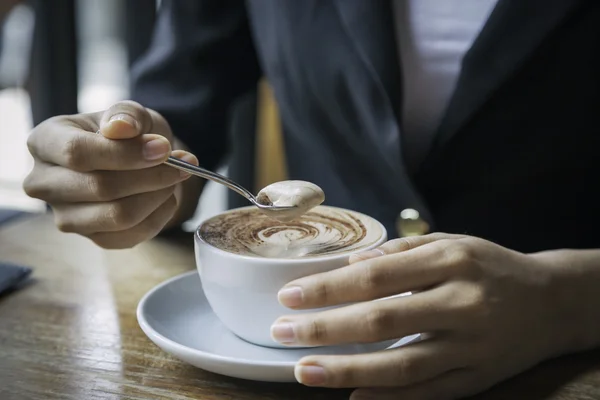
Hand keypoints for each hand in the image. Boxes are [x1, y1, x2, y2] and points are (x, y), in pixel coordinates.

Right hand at [24, 101, 198, 248]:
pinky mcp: (92, 238)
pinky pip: (132, 235)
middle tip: (182, 165)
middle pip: (100, 188)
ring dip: (158, 196)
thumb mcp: (129, 113)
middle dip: (151, 176)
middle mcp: (45, 183)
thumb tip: (122, 128)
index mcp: (45, 142)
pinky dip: (159, 216)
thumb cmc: (126, 133)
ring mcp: (66, 216)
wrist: (135, 160)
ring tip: (174, 178)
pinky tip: (166, 196)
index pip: (78, 152)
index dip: (125, 153)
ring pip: (118, 215)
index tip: (164, 148)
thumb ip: (127, 115)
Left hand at [271, 233, 564, 398]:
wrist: (552, 301)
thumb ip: (401, 251)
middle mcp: (461, 303)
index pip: (375, 276)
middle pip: (382, 320)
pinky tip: (353, 396)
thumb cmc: (490, 266)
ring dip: (347, 370)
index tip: (290, 296)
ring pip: (401, 365)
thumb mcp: (452, 242)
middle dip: (325, 328)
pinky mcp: (480, 377)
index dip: (328, 288)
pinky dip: (390, 397)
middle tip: (282, 332)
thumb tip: (350, 265)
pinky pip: (429, 392)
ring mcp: (471, 346)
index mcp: (450, 261)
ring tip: (303, 371)